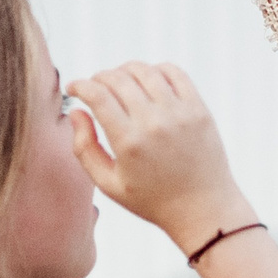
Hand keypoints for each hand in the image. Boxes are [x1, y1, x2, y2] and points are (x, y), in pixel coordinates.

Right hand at [66, 63, 256, 253]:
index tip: (74, 87)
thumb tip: (76, 111)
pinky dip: (155, 69)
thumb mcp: (108, 184)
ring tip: (119, 83)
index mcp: (129, 142)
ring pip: (144, 70)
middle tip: (95, 87)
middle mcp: (154, 123)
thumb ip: (84, 148)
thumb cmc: (152, 200)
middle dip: (99, 77)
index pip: (98, 95)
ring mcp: (180, 113)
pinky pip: (174, 73)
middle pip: (118, 78)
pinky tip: (147, 81)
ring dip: (124, 70)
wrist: (203, 209)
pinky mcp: (199, 109)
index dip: (80, 85)